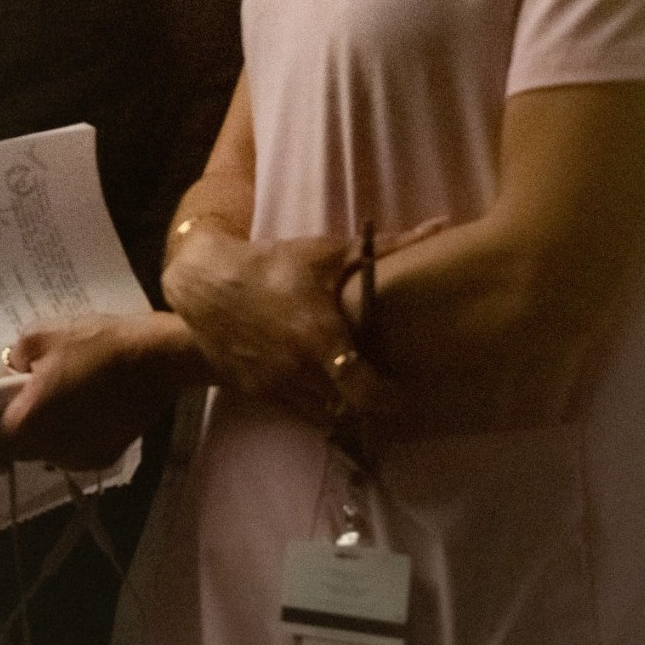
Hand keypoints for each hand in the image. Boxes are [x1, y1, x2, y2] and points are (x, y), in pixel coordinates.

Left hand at [0, 312, 191, 474]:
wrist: (158, 358)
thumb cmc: (96, 343)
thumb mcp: (40, 336)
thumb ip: (11, 361)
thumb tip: (5, 376)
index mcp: (28, 426)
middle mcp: (52, 452)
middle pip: (16, 451)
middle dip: (13, 427)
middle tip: (23, 394)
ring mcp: (82, 458)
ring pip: (46, 451)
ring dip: (43, 431)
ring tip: (57, 396)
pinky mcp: (107, 456)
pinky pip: (73, 450)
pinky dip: (70, 434)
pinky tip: (84, 405)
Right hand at [163, 220, 439, 426]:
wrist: (204, 284)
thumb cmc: (272, 266)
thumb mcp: (326, 254)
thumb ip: (385, 248)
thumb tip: (440, 227)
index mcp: (318, 337)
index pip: (364, 390)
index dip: (391, 400)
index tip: (410, 393)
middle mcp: (297, 369)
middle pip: (349, 410)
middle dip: (372, 408)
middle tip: (391, 396)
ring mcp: (275, 385)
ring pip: (324, 417)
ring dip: (344, 410)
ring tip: (360, 395)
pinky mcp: (257, 393)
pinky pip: (299, 412)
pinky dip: (317, 407)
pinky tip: (326, 389)